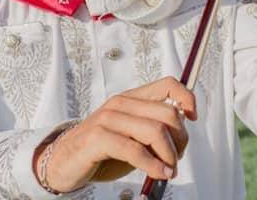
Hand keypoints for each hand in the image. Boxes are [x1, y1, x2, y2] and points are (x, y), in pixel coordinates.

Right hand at [35, 77, 196, 192]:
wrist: (63, 163)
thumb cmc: (100, 151)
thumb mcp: (132, 136)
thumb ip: (154, 130)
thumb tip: (182, 135)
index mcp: (131, 98)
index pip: (167, 84)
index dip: (186, 98)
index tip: (193, 117)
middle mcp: (121, 103)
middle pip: (167, 112)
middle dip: (180, 139)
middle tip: (177, 157)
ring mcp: (108, 119)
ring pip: (155, 131)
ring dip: (169, 155)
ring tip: (169, 170)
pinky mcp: (98, 138)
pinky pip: (134, 149)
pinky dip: (152, 165)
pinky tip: (158, 173)